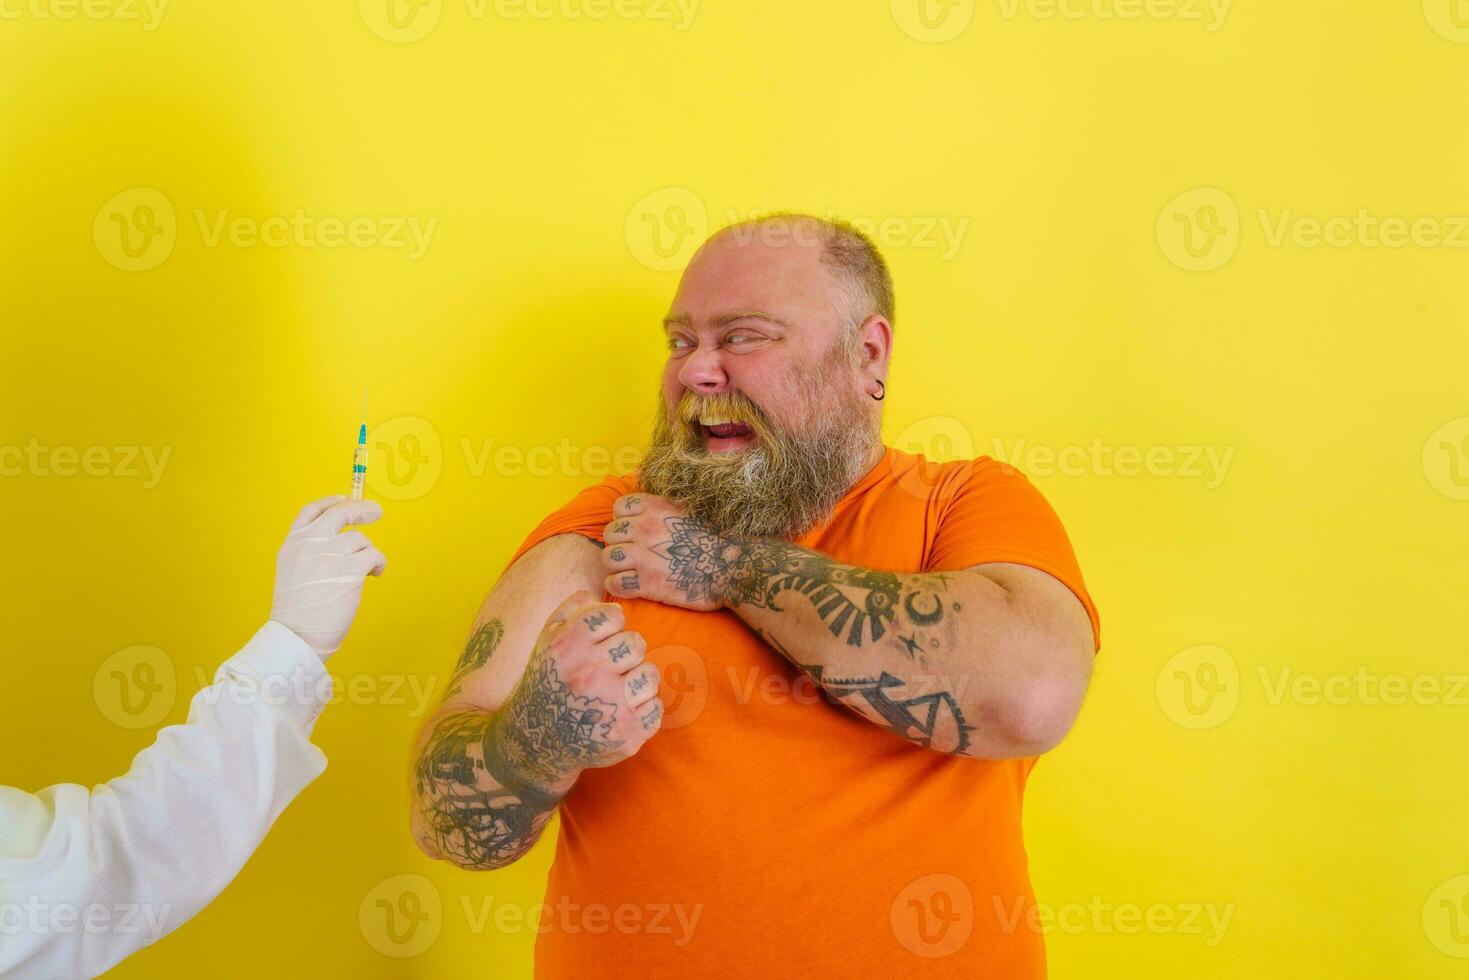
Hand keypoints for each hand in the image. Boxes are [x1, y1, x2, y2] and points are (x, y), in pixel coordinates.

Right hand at [269, 494, 386, 658]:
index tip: (344, 498)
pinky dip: (379, 563)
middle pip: (340, 513)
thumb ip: (309, 551)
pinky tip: (375, 574)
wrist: (297, 635)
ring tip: (366, 570)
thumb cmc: (297, 612)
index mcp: (292, 544)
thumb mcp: (292, 572)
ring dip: (368, 553)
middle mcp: (309, 544)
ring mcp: (329, 555)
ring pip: (360, 540)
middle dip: (361, 508)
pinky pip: (374, 555)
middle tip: (376, 511)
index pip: (311, 511)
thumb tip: (340, 539)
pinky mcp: (349, 570)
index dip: (330, 501)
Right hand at [498, 591, 661, 785]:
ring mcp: (611, 705)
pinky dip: (642, 708)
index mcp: (568, 647)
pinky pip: (655, 705)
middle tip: (608, 669)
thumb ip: (574, 610)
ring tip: (616, 690)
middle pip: (636, 642)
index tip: (600, 641)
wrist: (539, 740)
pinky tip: (620, 712)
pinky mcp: (627, 732)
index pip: (613, 615)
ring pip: (650, 673)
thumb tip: (605, 598)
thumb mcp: (547, 640)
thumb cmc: (549, 681)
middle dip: (625, 653)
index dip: (611, 626)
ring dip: (637, 680)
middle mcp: (589, 674)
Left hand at [602, 493, 738, 610]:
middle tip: (635, 554)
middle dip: (620, 544)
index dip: (625, 520)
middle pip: (610, 533)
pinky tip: (634, 586)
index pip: (619, 507)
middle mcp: (646, 528)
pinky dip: (620, 586)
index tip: (636, 531)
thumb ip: (661, 509)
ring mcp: (644, 556)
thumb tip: (643, 510)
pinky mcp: (646, 583)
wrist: (730, 568)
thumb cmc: (713, 540)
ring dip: (617, 566)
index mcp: (656, 507)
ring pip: (608, 558)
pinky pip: (614, 583)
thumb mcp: (686, 511)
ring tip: (631, 571)